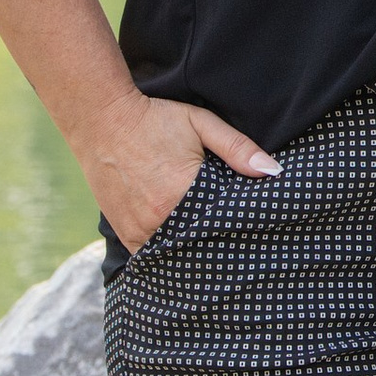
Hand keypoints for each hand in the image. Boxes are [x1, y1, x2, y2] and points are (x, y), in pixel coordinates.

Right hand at [78, 92, 278, 251]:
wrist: (101, 120)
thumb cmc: (155, 120)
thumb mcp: (201, 124)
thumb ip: (238, 149)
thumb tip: (274, 172)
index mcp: (183, 193)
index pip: (224, 224)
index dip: (239, 228)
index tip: (253, 232)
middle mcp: (159, 218)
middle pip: (202, 243)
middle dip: (218, 243)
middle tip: (237, 247)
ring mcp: (139, 229)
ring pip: (177, 253)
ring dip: (193, 250)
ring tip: (212, 248)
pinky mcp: (125, 233)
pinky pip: (153, 256)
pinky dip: (169, 252)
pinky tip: (183, 247)